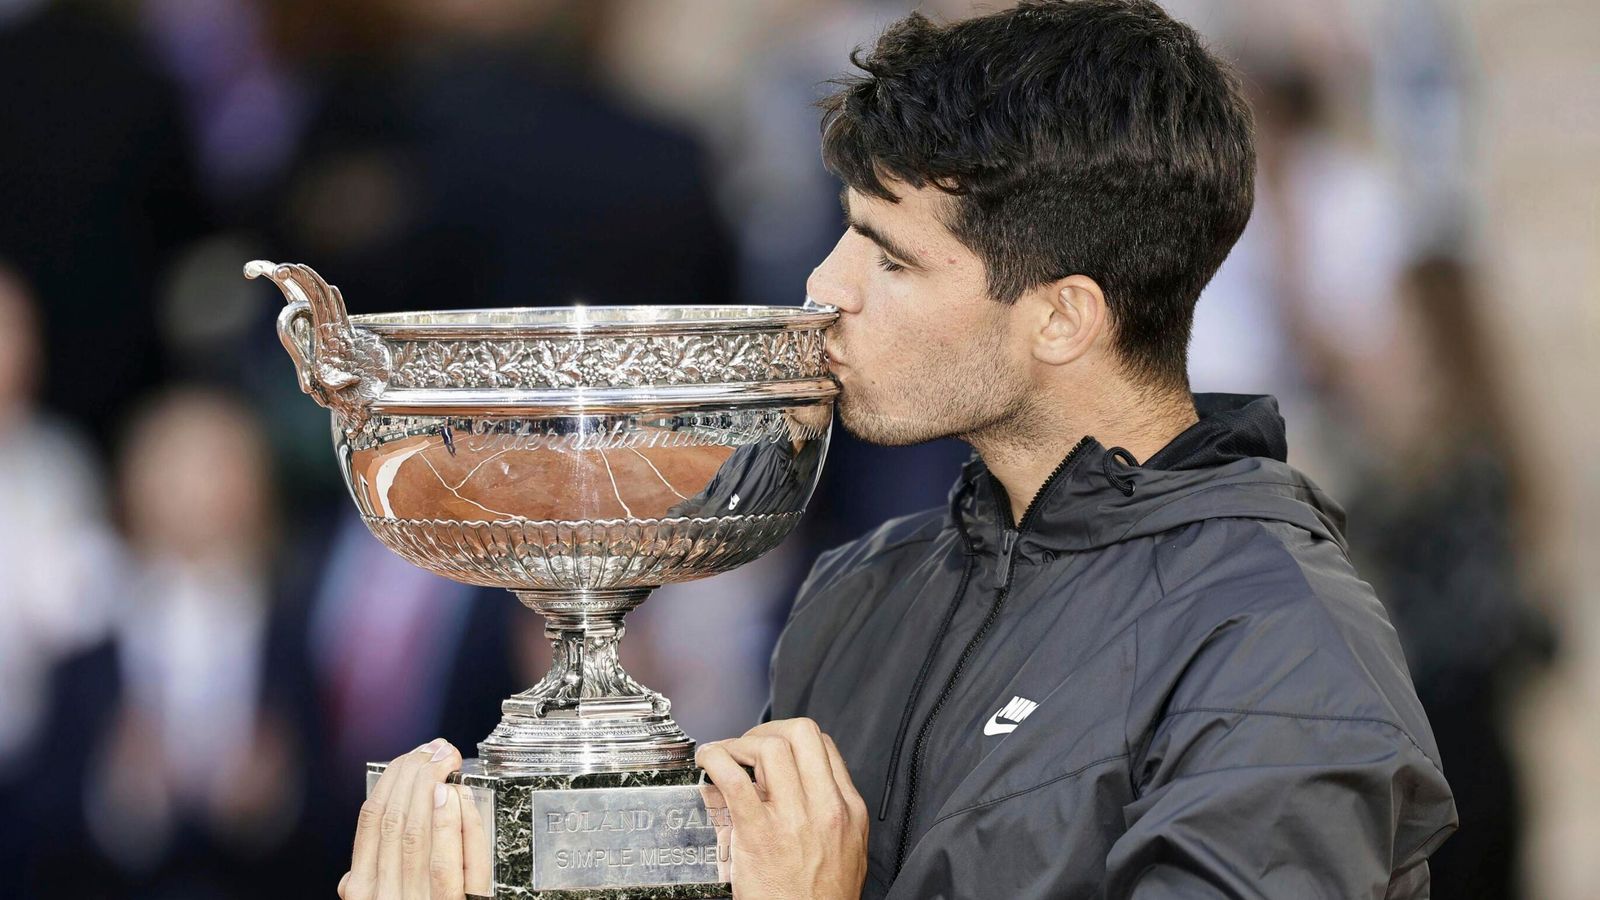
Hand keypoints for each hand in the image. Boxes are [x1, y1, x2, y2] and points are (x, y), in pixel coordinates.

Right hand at [338, 739, 491, 899]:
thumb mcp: (382, 896)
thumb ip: (373, 874)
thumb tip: (367, 845)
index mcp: (362, 888)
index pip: (371, 819)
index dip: (393, 778)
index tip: (415, 753)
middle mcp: (382, 897)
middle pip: (394, 821)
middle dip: (415, 775)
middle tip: (436, 749)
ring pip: (417, 837)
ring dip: (432, 790)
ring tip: (445, 763)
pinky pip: (451, 867)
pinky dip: (454, 826)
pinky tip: (458, 798)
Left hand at [695, 718, 867, 899]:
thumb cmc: (821, 899)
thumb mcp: (845, 851)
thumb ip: (825, 813)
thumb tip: (792, 784)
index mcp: (847, 810)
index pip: (823, 746)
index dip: (793, 738)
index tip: (773, 748)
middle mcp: (824, 807)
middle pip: (801, 733)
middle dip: (769, 730)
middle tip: (749, 745)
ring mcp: (792, 818)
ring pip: (770, 747)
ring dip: (740, 742)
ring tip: (726, 755)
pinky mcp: (759, 832)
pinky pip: (734, 778)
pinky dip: (716, 758)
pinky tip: (708, 760)